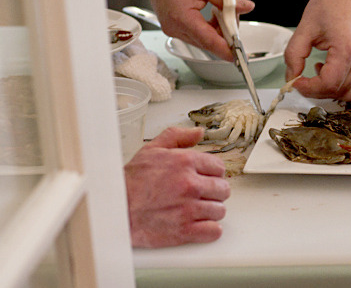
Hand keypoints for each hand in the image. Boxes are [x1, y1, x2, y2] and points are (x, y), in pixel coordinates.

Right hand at [125, 127, 230, 247]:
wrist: (115, 209)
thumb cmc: (131, 181)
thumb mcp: (153, 149)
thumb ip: (178, 137)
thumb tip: (198, 133)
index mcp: (185, 162)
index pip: (219, 167)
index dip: (214, 173)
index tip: (207, 178)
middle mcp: (190, 184)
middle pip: (223, 189)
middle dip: (215, 192)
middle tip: (202, 194)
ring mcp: (188, 209)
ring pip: (219, 210)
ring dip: (212, 211)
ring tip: (198, 209)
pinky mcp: (184, 230)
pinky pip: (213, 231)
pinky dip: (210, 229)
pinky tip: (200, 225)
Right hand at [141, 0, 254, 60]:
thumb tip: (246, 7)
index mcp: (181, 17)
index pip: (208, 40)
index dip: (225, 49)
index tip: (238, 55)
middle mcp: (174, 27)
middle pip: (207, 41)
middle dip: (225, 33)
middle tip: (234, 14)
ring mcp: (173, 29)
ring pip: (202, 39)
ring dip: (217, 30)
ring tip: (221, 9)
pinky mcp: (174, 27)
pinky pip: (196, 34)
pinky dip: (208, 28)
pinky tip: (212, 14)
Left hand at [285, 0, 350, 100]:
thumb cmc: (334, 1)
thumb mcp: (306, 26)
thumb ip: (294, 55)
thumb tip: (291, 77)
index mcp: (347, 49)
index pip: (328, 84)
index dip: (308, 88)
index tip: (295, 82)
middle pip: (338, 92)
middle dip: (316, 90)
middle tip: (300, 79)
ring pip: (349, 92)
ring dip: (329, 90)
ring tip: (316, 72)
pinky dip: (341, 84)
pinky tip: (328, 68)